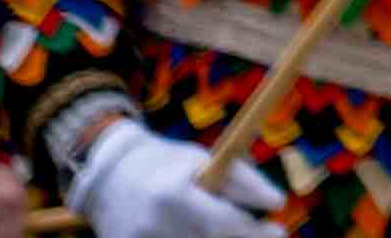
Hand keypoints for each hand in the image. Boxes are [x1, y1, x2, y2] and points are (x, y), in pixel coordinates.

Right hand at [68, 126, 280, 237]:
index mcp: (174, 194)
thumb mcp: (204, 160)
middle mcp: (154, 224)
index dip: (256, 233)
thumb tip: (277, 202)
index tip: (280, 232)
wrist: (110, 175)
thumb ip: (242, 181)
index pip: (224, 223)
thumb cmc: (168, 164)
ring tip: (230, 231)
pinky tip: (201, 235)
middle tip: (268, 235)